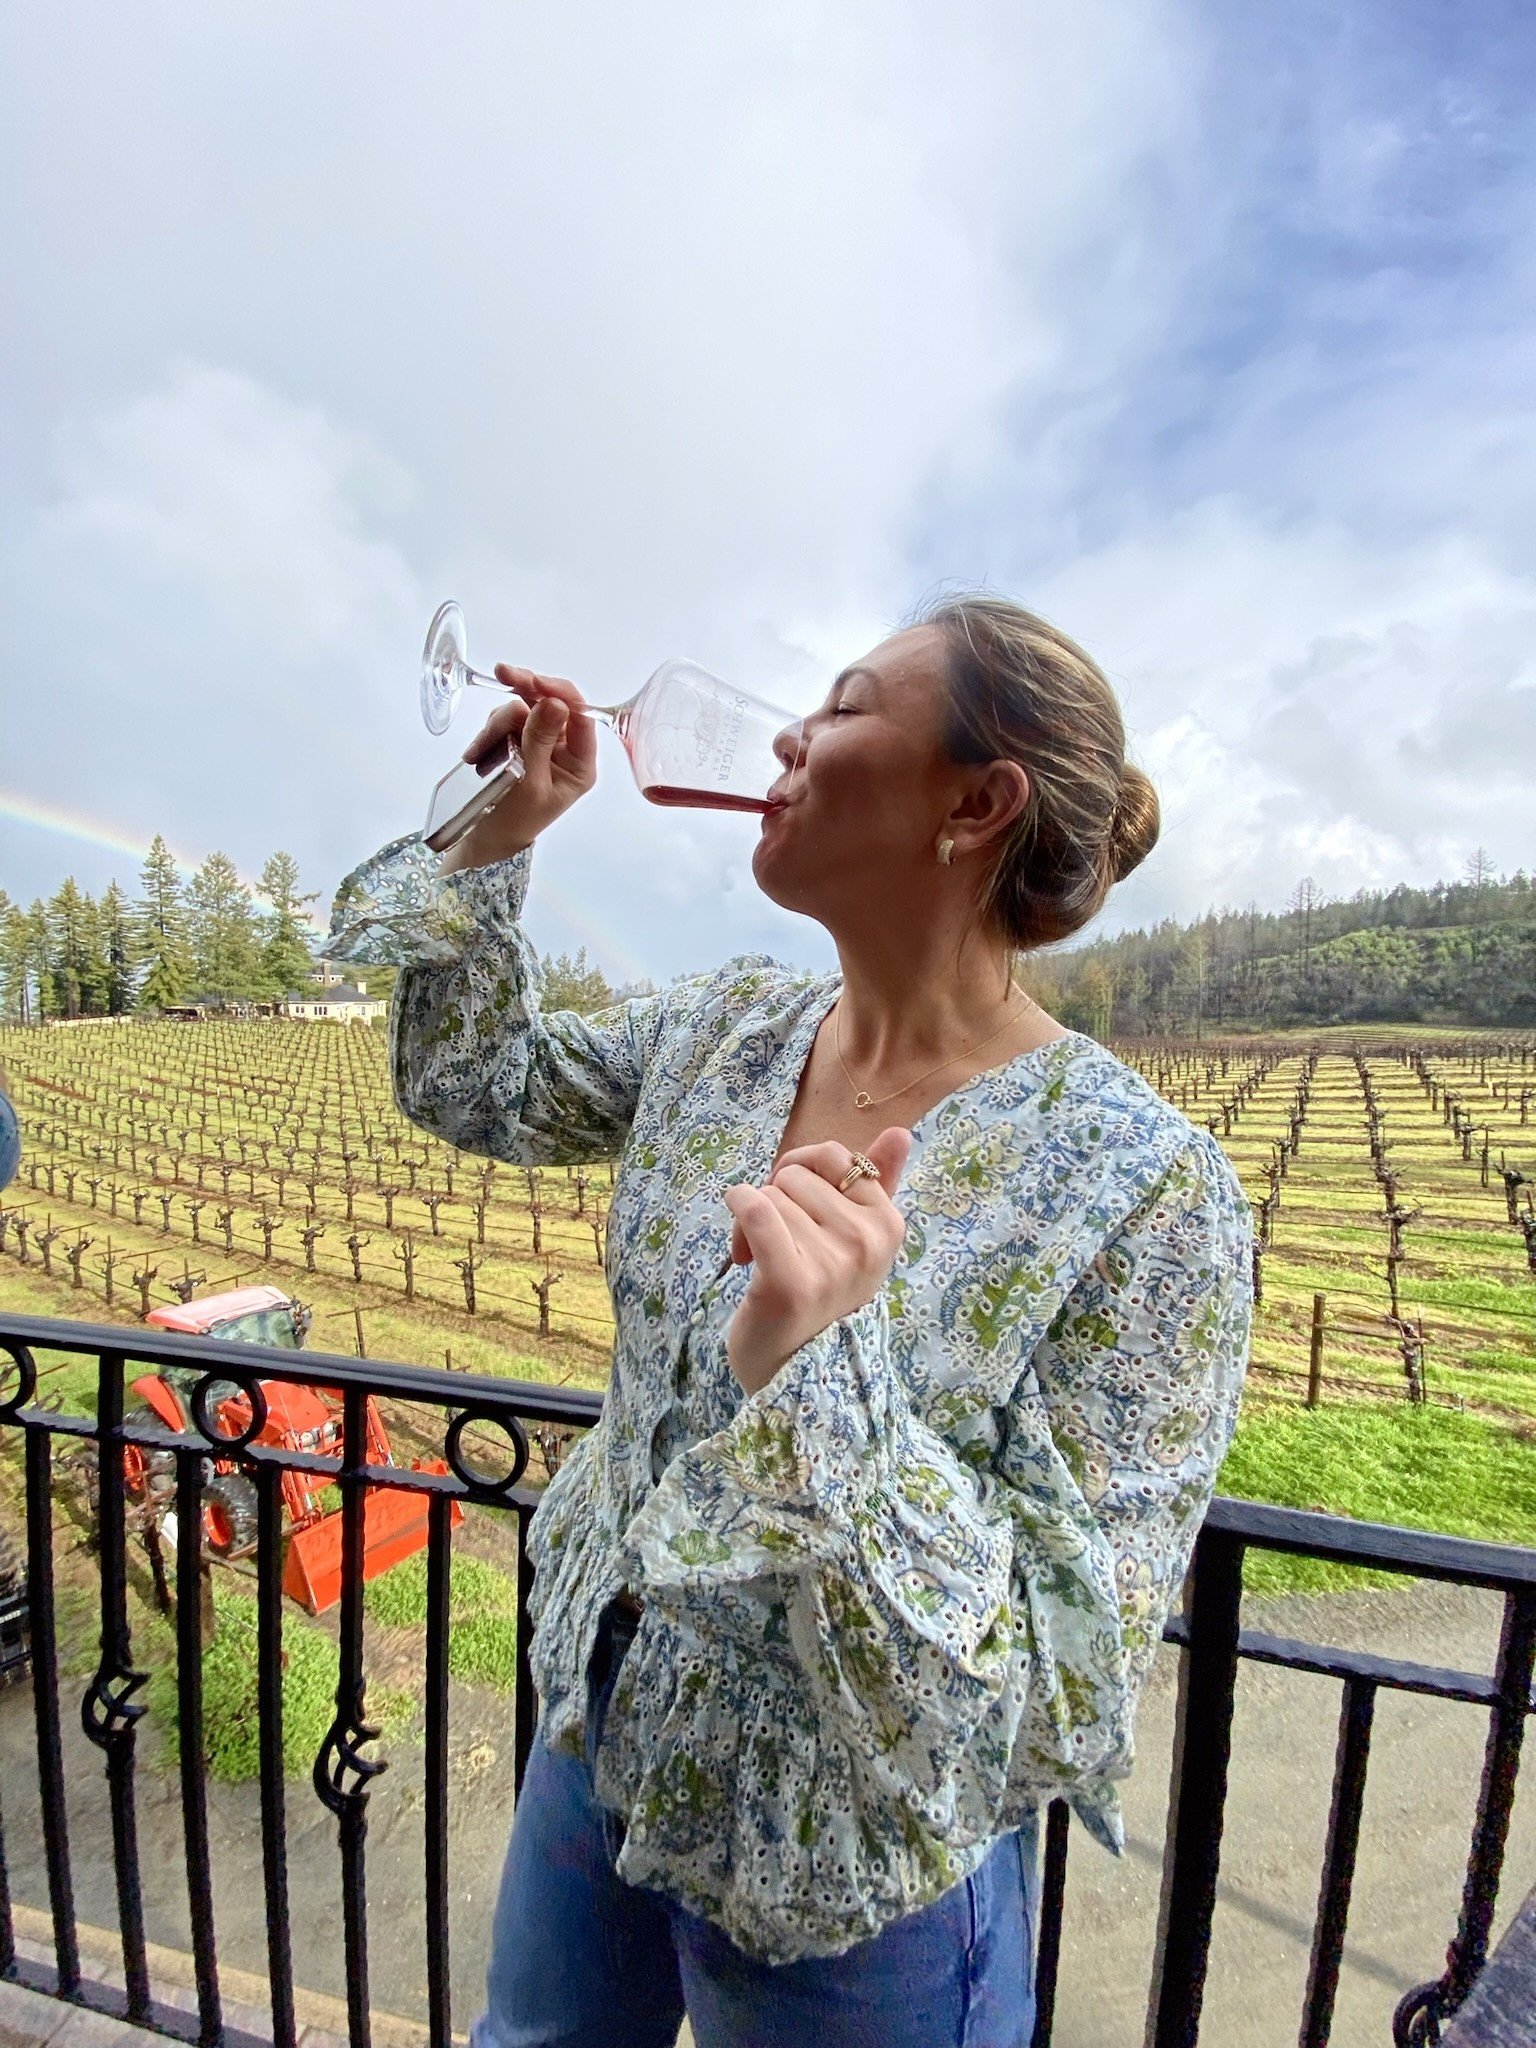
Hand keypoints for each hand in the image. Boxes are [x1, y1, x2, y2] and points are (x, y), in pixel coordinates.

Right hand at [437, 665, 597, 873]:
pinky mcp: (516, 741)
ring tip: (480, 752)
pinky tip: (477, 753)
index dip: (559, 692)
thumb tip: (556, 704)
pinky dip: (489, 730)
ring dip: (499, 721)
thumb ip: (540, 741)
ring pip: (523, 706)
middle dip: (526, 691)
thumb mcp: (529, 783)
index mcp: (580, 764)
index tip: (534, 681)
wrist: (483, 839)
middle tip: (502, 673)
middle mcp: (563, 749)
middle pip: (551, 701)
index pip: (580, 715)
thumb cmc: (513, 820)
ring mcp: (538, 742)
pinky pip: (504, 719)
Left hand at [721, 1127, 911, 1394]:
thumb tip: (900, 1131)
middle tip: (777, 1244)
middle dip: (775, 1200)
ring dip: (751, 1223)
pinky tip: (740, 1248)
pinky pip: (755, 1210)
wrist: (791, 1366)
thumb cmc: (819, 1290)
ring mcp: (833, 1263)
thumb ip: (878, 1182)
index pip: (834, 1157)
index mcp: (888, 1224)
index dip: (803, 1176)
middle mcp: (868, 1242)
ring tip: (761, 1262)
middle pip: (794, 1175)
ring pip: (768, 1194)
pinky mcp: (791, 1281)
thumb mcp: (856, 1237)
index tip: (799, 1212)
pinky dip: (736, 1214)